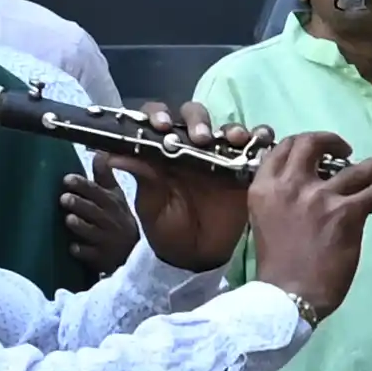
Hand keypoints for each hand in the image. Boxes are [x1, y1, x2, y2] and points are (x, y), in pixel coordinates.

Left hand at [59, 170, 140, 271]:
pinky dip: (82, 250)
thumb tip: (100, 151)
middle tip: (64, 198)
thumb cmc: (117, 218)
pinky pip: (91, 254)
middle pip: (94, 210)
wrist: (132, 252)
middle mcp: (111, 221)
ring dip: (80, 226)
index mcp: (112, 204)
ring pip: (92, 232)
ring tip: (68, 219)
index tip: (67, 179)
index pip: (97, 192)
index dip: (83, 185)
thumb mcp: (115, 197)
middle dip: (80, 204)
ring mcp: (106, 240)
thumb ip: (104, 176)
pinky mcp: (101, 258)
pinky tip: (73, 247)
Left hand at [109, 102, 266, 270]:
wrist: (195, 256)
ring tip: (235, 139)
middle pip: (195, 115)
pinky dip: (260, 137)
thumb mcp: (150, 204)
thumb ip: (141, 178)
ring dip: (231, 127)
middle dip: (198, 119)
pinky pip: (256, 146)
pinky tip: (261, 139)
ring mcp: (219, 156)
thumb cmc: (167, 229)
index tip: (159, 125)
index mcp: (162, 151)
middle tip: (201, 137)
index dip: (157, 114)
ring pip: (226, 128)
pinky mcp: (243, 169)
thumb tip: (111, 155)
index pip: (158, 119)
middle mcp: (190, 147)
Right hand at [243, 135, 371, 321]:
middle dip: (331, 140)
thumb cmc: (278, 264)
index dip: (305, 144)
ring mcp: (320, 197)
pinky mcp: (346, 213)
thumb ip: (281, 198)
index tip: (319, 151)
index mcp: (264, 187)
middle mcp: (290, 185)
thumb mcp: (265, 219)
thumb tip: (303, 187)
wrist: (288, 294)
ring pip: (355, 168)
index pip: (284, 148)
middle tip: (346, 150)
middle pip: (312, 144)